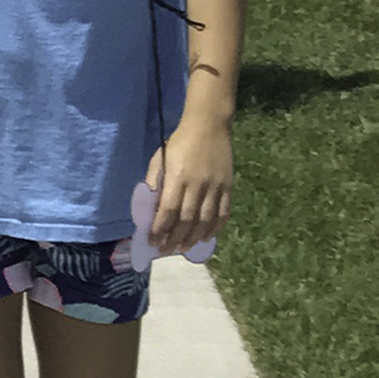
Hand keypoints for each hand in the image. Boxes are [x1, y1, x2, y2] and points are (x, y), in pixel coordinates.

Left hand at [143, 120, 235, 261]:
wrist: (209, 127)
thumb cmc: (179, 142)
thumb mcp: (160, 157)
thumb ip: (155, 181)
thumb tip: (150, 207)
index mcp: (177, 176)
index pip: (168, 209)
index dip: (160, 228)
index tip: (152, 240)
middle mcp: (197, 184)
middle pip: (186, 219)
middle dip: (174, 238)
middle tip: (166, 250)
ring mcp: (215, 187)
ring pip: (205, 220)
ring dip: (194, 238)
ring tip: (183, 249)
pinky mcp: (228, 188)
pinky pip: (223, 214)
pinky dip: (215, 229)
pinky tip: (206, 238)